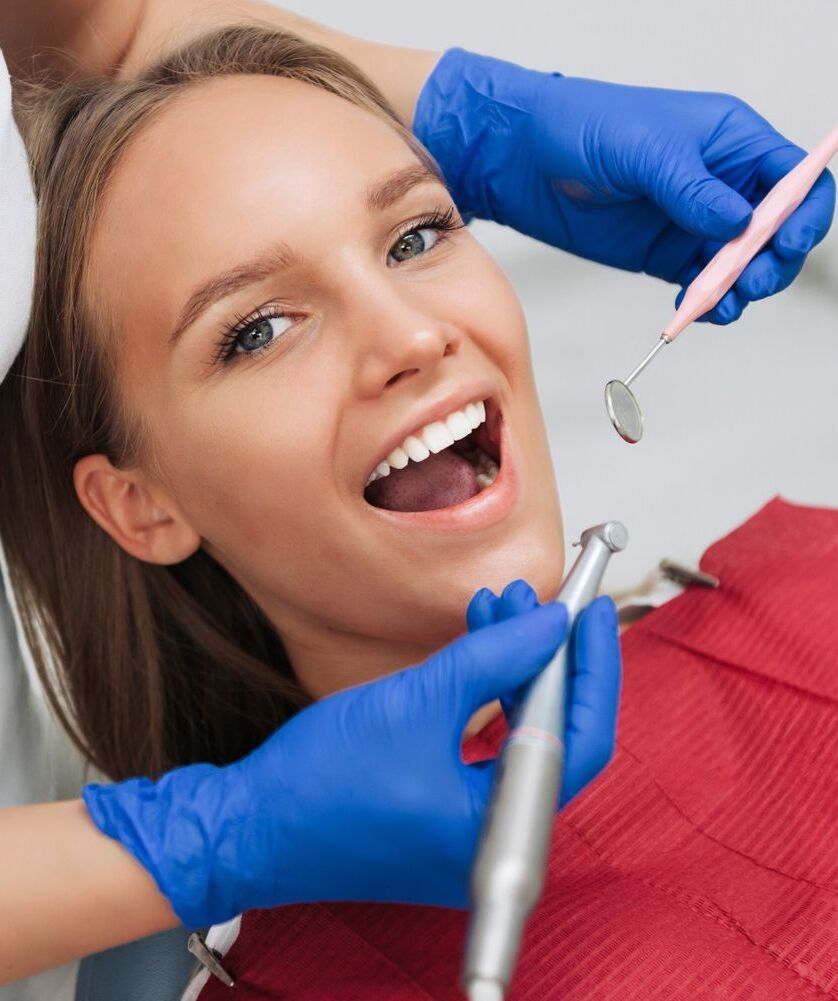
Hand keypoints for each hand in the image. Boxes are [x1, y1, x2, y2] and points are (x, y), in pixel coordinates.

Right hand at [82, 602, 574, 924]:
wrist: (248, 828)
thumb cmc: (319, 782)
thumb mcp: (417, 703)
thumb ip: (494, 658)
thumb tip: (551, 625)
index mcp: (500, 830)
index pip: (579, 740)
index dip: (592, 668)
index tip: (590, 611)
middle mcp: (496, 841)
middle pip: (552, 737)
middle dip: (544, 661)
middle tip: (534, 602)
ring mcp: (469, 834)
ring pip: (518, 739)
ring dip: (512, 673)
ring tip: (496, 610)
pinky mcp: (443, 818)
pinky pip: (486, 751)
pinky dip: (486, 700)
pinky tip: (474, 651)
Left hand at [414, 50, 835, 323]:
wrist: (522, 159)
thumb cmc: (581, 126)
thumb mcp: (643, 148)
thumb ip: (692, 188)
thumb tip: (738, 223)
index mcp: (731, 140)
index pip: (795, 178)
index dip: (803, 213)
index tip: (787, 243)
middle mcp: (721, 183)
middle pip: (777, 230)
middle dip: (773, 261)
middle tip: (751, 282)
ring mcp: (694, 222)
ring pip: (743, 265)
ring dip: (741, 289)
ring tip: (719, 303)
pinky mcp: (666, 254)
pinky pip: (703, 285)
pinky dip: (706, 303)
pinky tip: (694, 310)